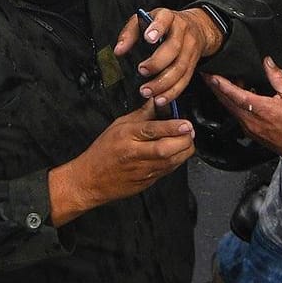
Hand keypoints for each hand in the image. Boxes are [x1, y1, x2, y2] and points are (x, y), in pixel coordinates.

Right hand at [50, 101, 193, 222]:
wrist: (91, 180)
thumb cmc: (103, 151)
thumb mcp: (118, 126)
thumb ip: (141, 114)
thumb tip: (156, 101)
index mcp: (127, 137)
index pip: (153, 131)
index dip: (173, 127)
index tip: (186, 124)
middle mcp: (136, 154)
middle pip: (167, 149)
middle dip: (184, 140)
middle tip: (190, 131)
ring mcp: (143, 170)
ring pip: (172, 162)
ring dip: (184, 151)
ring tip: (186, 140)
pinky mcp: (148, 181)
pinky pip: (168, 170)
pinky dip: (177, 160)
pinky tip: (177, 152)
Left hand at [115, 7, 223, 108]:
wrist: (197, 26)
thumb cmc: (164, 24)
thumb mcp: (145, 20)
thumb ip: (130, 33)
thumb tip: (119, 51)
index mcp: (168, 17)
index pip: (164, 20)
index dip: (157, 28)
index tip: (148, 38)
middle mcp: (182, 31)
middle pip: (173, 48)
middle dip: (157, 62)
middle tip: (142, 70)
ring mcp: (190, 48)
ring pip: (180, 67)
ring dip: (163, 83)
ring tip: (147, 91)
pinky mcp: (194, 64)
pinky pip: (185, 80)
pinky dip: (172, 92)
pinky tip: (160, 98)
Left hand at [207, 58, 281, 162]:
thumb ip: (277, 77)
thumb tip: (267, 62)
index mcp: (261, 109)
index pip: (234, 94)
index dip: (220, 84)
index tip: (210, 74)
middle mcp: (251, 120)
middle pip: (227, 102)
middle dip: (215, 88)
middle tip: (207, 75)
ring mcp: (250, 128)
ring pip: (231, 109)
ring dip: (224, 96)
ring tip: (221, 82)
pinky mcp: (252, 133)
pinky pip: (237, 116)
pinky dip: (233, 105)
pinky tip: (238, 98)